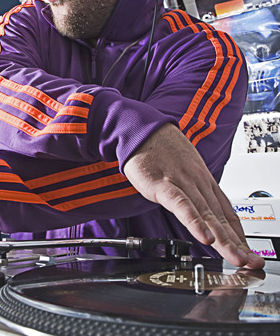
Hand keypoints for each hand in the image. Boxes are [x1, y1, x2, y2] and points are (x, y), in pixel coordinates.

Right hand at [123, 123, 264, 269]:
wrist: (143, 131)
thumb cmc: (161, 150)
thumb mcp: (184, 171)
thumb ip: (194, 192)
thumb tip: (203, 212)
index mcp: (204, 181)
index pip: (227, 213)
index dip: (239, 236)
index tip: (249, 255)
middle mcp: (198, 183)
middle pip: (220, 218)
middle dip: (237, 244)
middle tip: (251, 263)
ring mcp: (182, 183)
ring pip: (206, 214)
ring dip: (222, 239)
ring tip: (235, 257)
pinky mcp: (163, 184)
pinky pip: (181, 205)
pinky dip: (193, 221)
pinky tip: (203, 236)